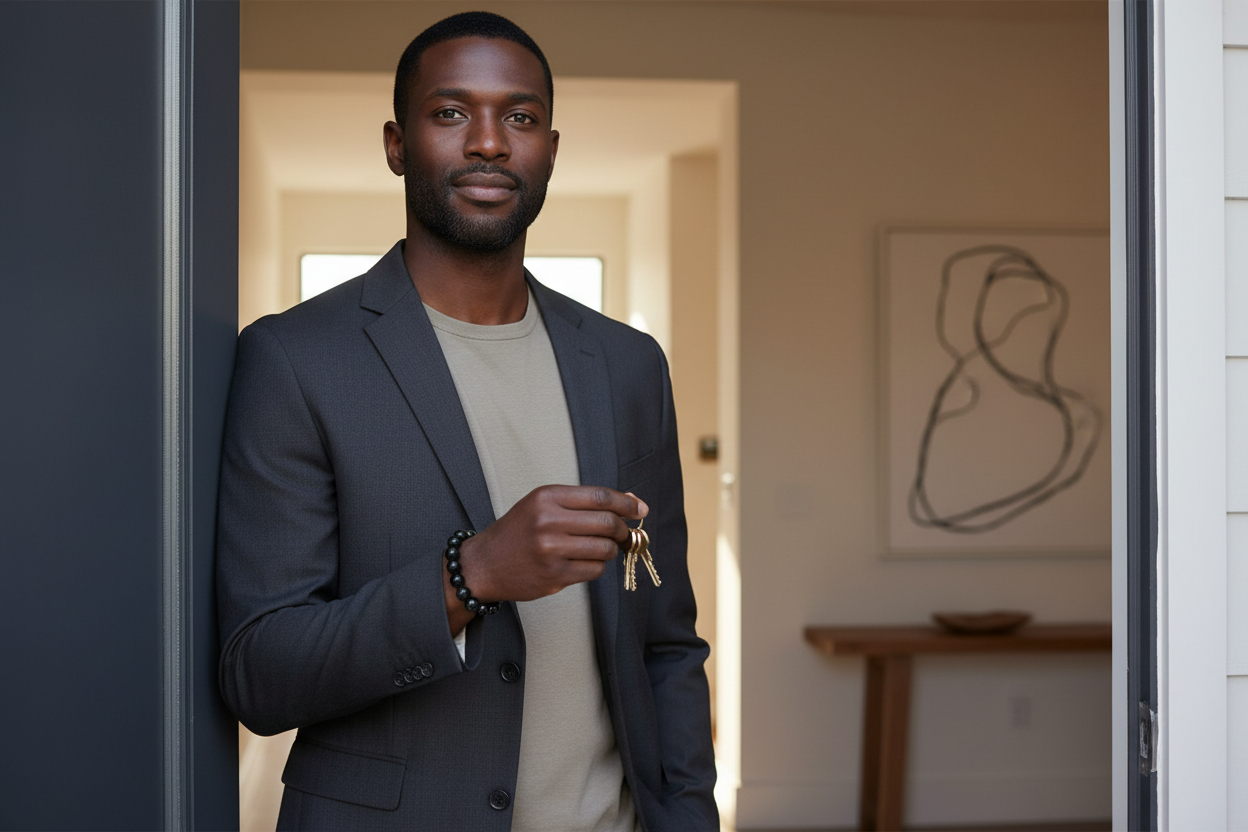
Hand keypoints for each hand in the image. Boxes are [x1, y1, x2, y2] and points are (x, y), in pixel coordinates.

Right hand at [444, 485, 646, 631]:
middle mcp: (548, 521)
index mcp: (547, 497)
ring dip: (610, 550)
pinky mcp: (554, 576)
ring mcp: (551, 550)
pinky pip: (594, 570)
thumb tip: (629, 502)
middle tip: (624, 533)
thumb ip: (581, 502)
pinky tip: (583, 562)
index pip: (600, 497)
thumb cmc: (519, 531)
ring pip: (604, 549)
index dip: (626, 503)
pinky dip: (596, 566)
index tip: (640, 509)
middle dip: (622, 529)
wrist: (485, 564)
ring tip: (599, 548)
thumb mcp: (543, 504)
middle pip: (607, 522)